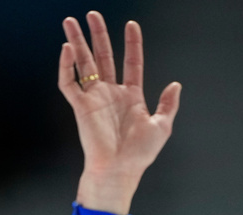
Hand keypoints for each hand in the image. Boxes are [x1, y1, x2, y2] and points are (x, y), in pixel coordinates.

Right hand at [58, 12, 181, 214]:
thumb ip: (168, 105)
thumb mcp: (161, 127)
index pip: (131, 63)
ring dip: (77, 42)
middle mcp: (111, 93)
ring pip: (83, 64)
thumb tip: (176, 84)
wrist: (118, 170)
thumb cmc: (139, 155)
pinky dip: (66, 66)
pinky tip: (67, 49)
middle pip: (103, 57)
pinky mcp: (80, 106)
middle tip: (92, 14)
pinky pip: (69, 83)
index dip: (132, 44)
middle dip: (98, 35)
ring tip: (70, 22)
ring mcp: (94, 98)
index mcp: (131, 96)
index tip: (131, 25)